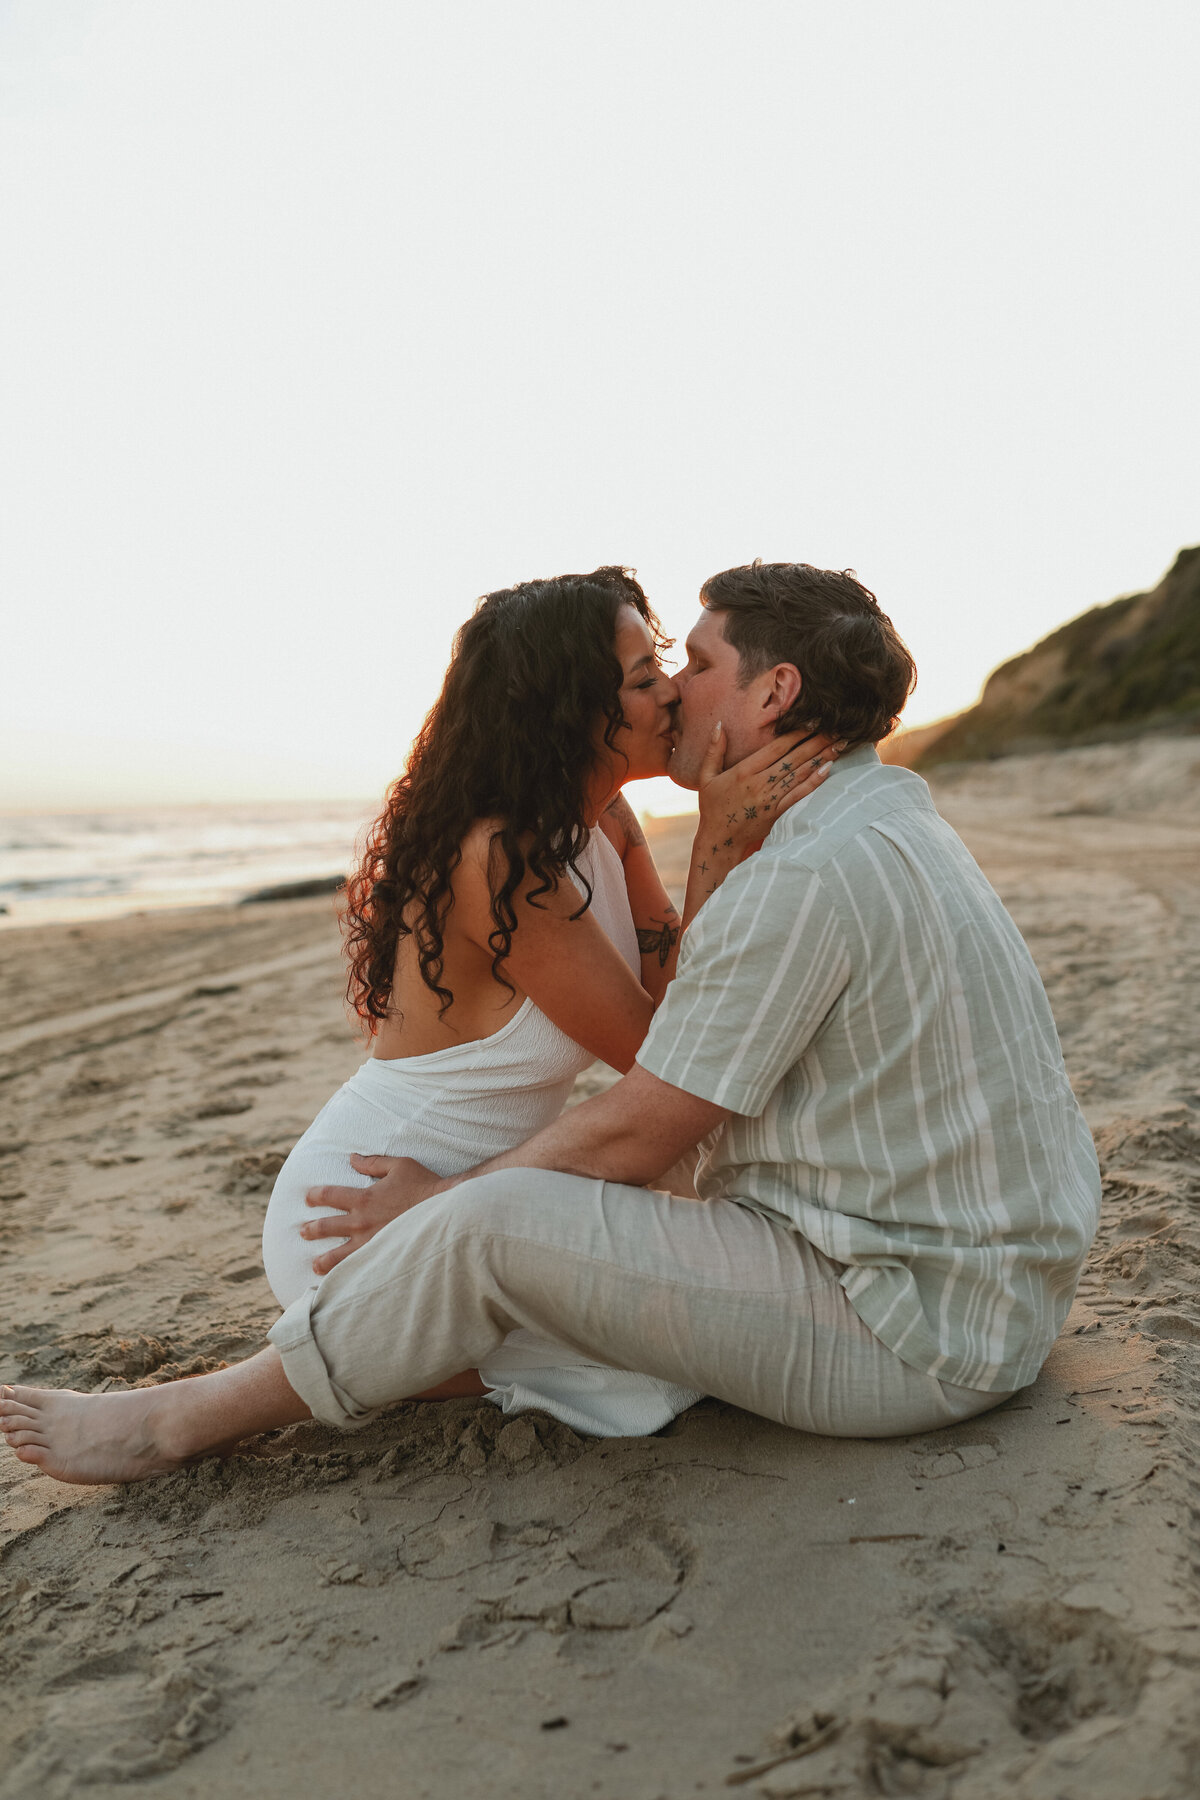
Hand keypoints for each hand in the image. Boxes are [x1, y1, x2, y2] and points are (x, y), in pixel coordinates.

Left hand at [301, 1153, 443, 1275]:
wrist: (445, 1210)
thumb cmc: (424, 1185)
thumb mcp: (399, 1166)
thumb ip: (373, 1163)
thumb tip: (352, 1158)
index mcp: (364, 1198)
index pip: (330, 1195)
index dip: (315, 1196)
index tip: (308, 1198)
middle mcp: (362, 1222)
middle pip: (327, 1227)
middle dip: (312, 1230)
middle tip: (303, 1232)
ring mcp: (370, 1243)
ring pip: (338, 1255)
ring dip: (323, 1260)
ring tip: (315, 1265)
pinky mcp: (381, 1257)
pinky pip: (358, 1269)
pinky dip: (346, 1275)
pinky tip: (340, 1282)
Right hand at [698, 726, 841, 852]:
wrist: (719, 841)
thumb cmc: (712, 807)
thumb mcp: (706, 777)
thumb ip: (714, 751)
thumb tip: (719, 725)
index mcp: (744, 771)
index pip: (776, 747)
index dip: (796, 733)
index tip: (813, 721)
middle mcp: (759, 783)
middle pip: (793, 758)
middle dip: (816, 741)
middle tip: (835, 728)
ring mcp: (770, 799)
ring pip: (800, 774)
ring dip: (821, 757)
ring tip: (838, 744)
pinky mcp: (777, 813)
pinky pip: (799, 795)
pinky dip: (814, 781)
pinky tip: (828, 769)